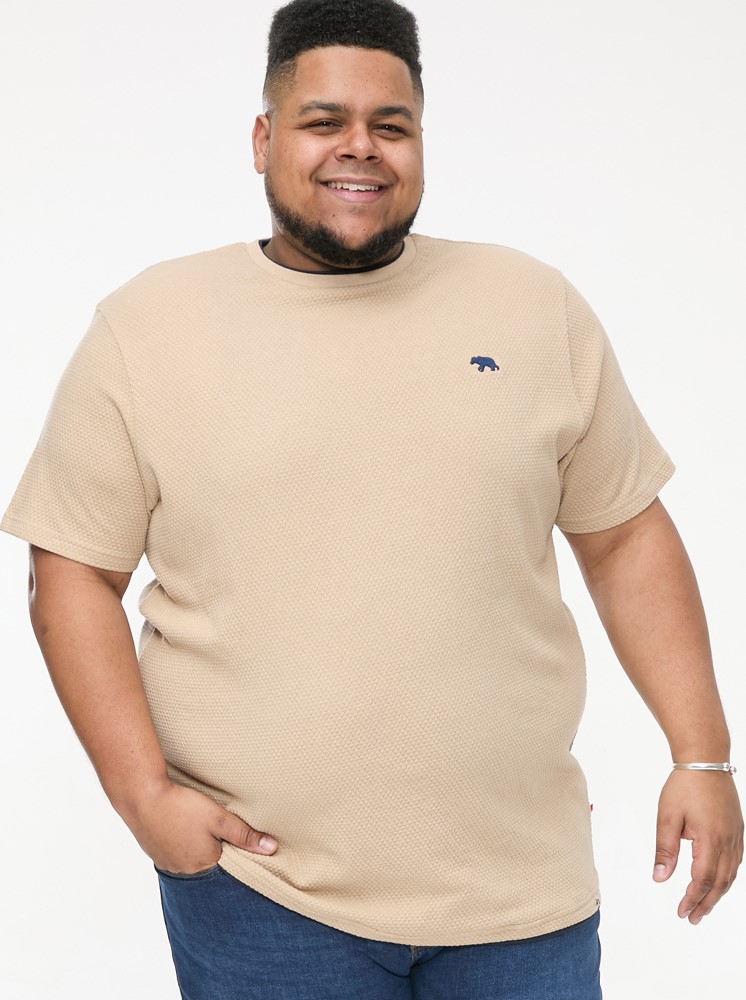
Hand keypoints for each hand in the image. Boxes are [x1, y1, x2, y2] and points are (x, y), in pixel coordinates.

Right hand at [117, 780, 278, 873]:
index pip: (227, 862)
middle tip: (210, 825)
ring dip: (194, 844)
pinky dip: (178, 842)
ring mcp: (166, 862)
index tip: (230, 833)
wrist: (141, 797)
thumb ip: (245, 835)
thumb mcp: (219, 818)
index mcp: (204, 863)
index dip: (231, 846)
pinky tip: (179, 826)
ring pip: (189, 857)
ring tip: (194, 824)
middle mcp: (184, 869)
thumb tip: (272, 849)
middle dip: (212, 845)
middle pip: (207, 860)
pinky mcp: (154, 853)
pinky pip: (173, 852)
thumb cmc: (182, 807)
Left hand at [653, 770, 743, 922]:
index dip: (692, 899)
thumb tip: (660, 878)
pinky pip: (736, 862)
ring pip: (731, 874)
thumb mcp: (667, 816)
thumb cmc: (684, 785)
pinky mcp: (737, 830)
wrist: (705, 761)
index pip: (702, 879)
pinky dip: (727, 877)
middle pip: (720, 883)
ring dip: (717, 893)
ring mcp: (736, 836)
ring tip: (704, 907)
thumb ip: (665, 849)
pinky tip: (718, 882)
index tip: (681, 911)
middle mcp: (728, 841)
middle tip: (692, 918)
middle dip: (706, 903)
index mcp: (710, 839)